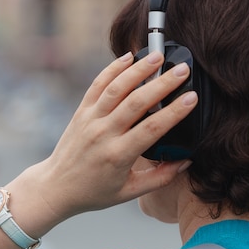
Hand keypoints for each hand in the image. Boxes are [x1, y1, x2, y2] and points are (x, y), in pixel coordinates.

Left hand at [20, 51, 197, 230]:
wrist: (56, 187)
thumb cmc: (94, 192)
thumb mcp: (130, 192)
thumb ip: (161, 178)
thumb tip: (187, 161)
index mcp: (118, 156)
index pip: (152, 129)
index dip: (174, 112)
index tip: (192, 98)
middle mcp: (103, 134)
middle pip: (136, 102)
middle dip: (162, 83)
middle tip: (182, 70)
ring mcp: (90, 120)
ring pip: (116, 88)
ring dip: (138, 69)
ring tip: (158, 56)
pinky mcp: (81, 111)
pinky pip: (97, 85)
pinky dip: (112, 69)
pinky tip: (129, 57)